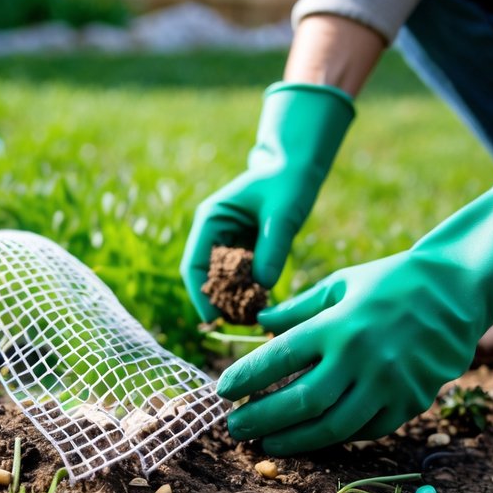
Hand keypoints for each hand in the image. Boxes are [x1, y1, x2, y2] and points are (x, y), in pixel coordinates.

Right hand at [181, 83, 354, 321]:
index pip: (194, 265)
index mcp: (210, 219)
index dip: (201, 295)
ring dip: (234, 299)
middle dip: (218, 301)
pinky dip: (249, 290)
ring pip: (223, 279)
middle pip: (206, 277)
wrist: (297, 166)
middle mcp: (213, 232)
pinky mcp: (244, 248)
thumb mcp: (282, 213)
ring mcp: (228, 241)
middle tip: (237, 325)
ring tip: (251, 319)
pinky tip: (263, 304)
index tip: (214, 319)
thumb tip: (264, 286)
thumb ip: (272, 248)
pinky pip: (241, 276)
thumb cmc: (288, 182)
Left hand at [218, 183, 492, 453]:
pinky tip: (309, 437)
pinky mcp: (411, 402)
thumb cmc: (393, 281)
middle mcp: (363, 358)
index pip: (280, 358)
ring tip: (265, 442)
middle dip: (261, 419)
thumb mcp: (342, 281)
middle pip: (301, 402)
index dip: (247, 378)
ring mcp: (390, 384)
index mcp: (339, 324)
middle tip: (234, 427)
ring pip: (333, 427)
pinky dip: (334, 437)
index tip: (222, 390)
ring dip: (293, 440)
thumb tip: (259, 323)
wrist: (461, 290)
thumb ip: (298, 307)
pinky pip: (366, 430)